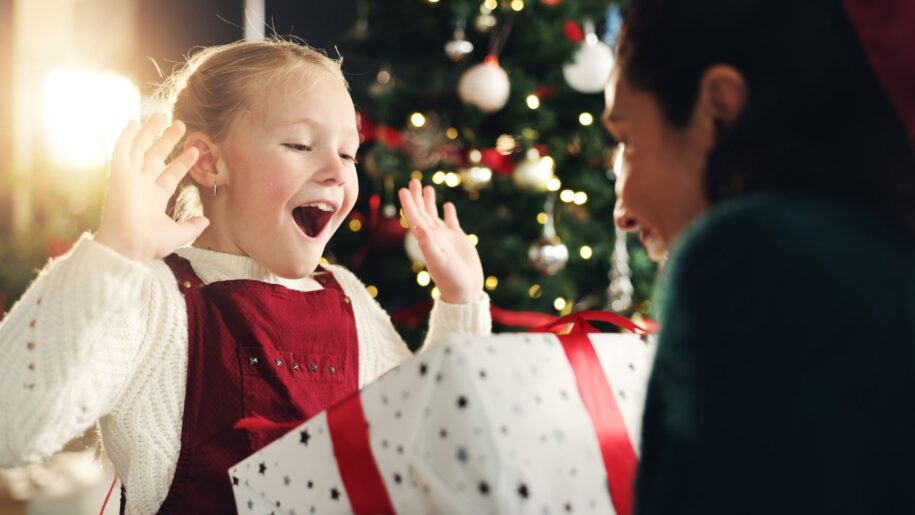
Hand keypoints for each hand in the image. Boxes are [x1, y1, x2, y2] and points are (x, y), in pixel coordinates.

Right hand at [95, 114, 208, 260]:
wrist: (129, 246)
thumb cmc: (149, 243)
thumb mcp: (178, 234)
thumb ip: (192, 227)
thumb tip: (207, 221)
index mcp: (153, 199)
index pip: (169, 175)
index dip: (182, 162)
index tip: (195, 151)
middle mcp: (140, 186)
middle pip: (154, 157)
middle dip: (167, 141)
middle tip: (180, 124)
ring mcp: (129, 179)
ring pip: (139, 149)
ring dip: (149, 132)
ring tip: (162, 115)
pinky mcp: (118, 174)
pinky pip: (121, 150)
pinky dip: (126, 136)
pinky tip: (133, 122)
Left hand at [398, 179, 483, 303]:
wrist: (465, 291)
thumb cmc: (450, 279)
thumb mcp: (438, 261)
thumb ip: (428, 244)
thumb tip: (417, 226)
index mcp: (426, 240)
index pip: (414, 218)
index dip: (408, 204)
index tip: (403, 189)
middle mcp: (434, 237)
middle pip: (422, 213)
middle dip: (417, 197)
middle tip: (413, 181)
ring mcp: (446, 238)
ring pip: (435, 216)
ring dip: (430, 202)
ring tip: (427, 187)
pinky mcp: (458, 241)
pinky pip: (452, 223)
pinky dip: (449, 214)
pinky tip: (448, 206)